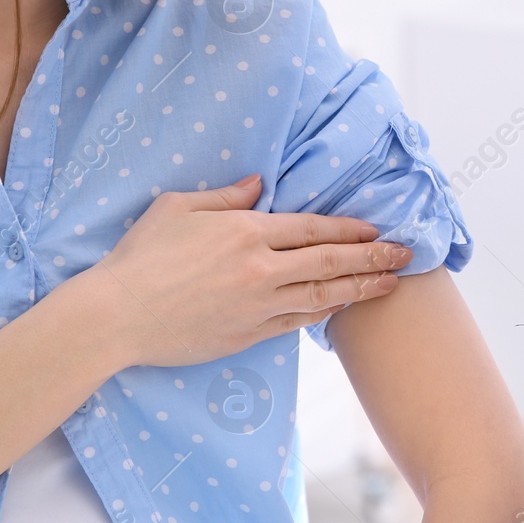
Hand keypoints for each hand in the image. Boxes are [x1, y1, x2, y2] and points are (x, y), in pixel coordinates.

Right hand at [73, 174, 409, 368]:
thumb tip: (258, 186)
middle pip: (329, 262)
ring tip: (391, 284)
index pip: (311, 227)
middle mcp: (259, 270)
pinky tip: (342, 309)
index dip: (348, 228)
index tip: (376, 228)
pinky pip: (297, 324)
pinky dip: (324, 315)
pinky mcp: (247, 336)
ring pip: (322, 297)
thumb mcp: (177, 208)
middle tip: (406, 255)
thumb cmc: (140, 257)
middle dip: (373, 257)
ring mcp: (256, 307)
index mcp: (245, 231)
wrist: (116, 317)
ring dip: (361, 289)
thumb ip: (224, 196)